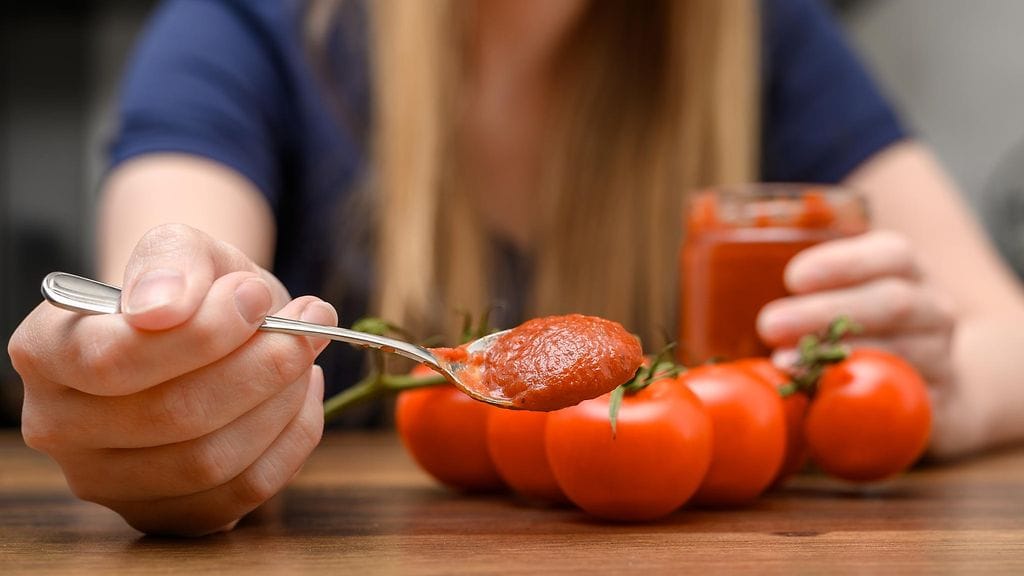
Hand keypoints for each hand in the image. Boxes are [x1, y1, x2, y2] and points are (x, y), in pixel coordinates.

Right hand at [8, 224, 333, 535]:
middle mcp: (61, 427)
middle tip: (304, 325)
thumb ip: (173, 263)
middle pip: (171, 415)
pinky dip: (292, 436)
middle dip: (259, 365)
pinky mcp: (169, 515)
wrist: (211, 327)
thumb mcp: (184, 249)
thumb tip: (163, 306)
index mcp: (45, 352)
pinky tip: (301, 391)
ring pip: (212, 460)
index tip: (254, 295)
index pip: (112, 361)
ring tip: (304, 353)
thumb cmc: (193, 289)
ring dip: (281, 400)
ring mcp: (112, 483)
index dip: (200, 332)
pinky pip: (246, 490)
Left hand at [757, 231, 961, 444]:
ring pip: (899, 355)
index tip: (792, 277)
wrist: (940, 386)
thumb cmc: (867, 329)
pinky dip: (856, 400)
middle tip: (768, 323)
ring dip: (836, 359)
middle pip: (892, 303)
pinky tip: (815, 400)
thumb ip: (802, 290)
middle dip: (825, 312)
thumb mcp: (847, 295)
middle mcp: (933, 310)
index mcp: (907, 271)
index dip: (842, 262)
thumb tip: (717, 292)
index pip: (891, 253)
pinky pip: (903, 404)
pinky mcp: (938, 408)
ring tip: (782, 365)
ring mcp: (941, 360)